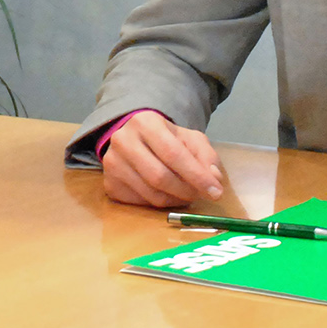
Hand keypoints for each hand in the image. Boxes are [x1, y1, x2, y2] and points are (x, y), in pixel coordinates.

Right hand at [100, 110, 227, 207]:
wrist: (134, 139)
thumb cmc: (166, 139)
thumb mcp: (190, 139)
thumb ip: (206, 156)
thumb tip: (214, 179)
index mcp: (145, 123)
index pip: (173, 154)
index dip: (197, 176)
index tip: (216, 192)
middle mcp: (123, 141)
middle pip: (160, 177)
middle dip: (186, 191)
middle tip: (200, 195)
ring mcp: (112, 164)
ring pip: (151, 195)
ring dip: (176, 200)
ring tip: (185, 193)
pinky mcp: (109, 184)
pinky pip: (141, 204)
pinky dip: (160, 204)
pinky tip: (166, 194)